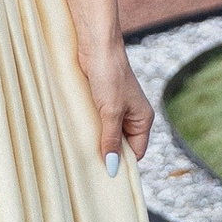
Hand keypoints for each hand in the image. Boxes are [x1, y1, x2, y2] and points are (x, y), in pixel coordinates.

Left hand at [82, 31, 152, 171]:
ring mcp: (117, 107)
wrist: (96, 44)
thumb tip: (113, 168)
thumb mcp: (110, 112)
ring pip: (108, 133)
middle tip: (91, 169)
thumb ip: (111, 139)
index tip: (106, 177)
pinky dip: (90, 129)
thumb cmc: (109, 74)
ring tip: (83, 153)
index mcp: (143, 118)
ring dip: (97, 140)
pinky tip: (78, 135)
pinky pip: (98, 122)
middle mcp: (133, 115)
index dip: (123, 163)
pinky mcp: (102, 100)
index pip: (137, 152)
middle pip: (122, 144)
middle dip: (109, 153)